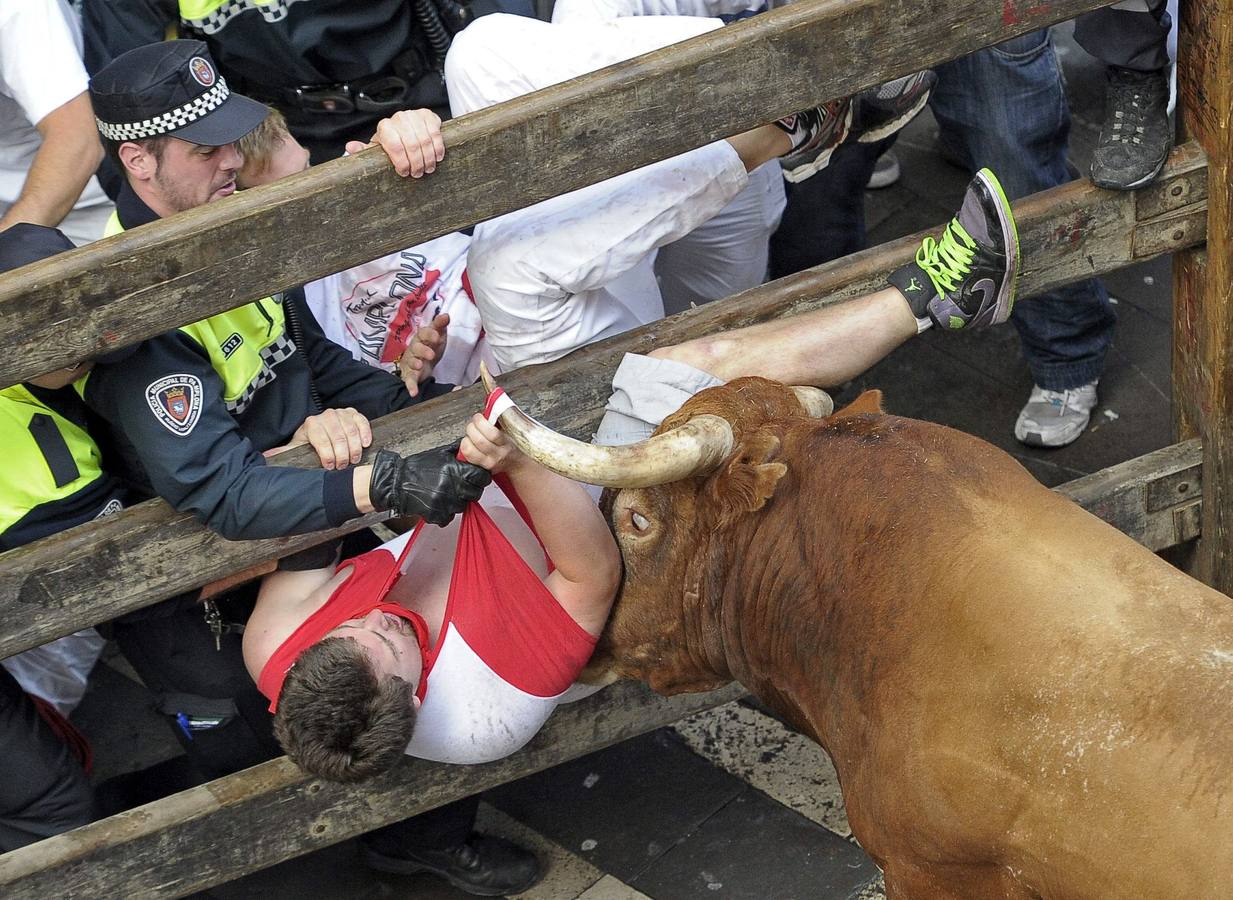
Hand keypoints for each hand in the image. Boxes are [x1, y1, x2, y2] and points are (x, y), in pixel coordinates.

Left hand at [288, 408, 372, 469]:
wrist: (321, 432)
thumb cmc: (309, 443)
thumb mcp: (295, 448)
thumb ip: (283, 453)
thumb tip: (267, 456)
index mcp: (311, 424)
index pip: (321, 439)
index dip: (327, 455)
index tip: (330, 466)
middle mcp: (326, 416)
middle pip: (338, 436)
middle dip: (342, 454)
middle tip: (344, 466)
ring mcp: (341, 413)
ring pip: (351, 430)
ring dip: (354, 447)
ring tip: (354, 459)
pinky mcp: (353, 414)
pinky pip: (361, 421)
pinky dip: (365, 432)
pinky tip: (365, 444)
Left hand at [345, 108, 444, 177]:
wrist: (403, 132)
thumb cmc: (390, 145)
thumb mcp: (375, 151)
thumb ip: (363, 151)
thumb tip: (351, 147)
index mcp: (385, 127)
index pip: (394, 145)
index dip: (401, 162)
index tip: (404, 172)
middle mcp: (398, 118)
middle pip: (411, 144)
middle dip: (416, 163)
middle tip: (417, 174)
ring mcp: (414, 115)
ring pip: (425, 140)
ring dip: (428, 158)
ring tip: (427, 168)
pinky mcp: (428, 115)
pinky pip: (435, 132)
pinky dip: (437, 147)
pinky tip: (437, 157)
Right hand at [368, 445, 490, 524]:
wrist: (396, 482)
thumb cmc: (417, 467)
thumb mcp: (440, 453)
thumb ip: (458, 451)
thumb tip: (472, 445)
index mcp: (454, 470)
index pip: (481, 477)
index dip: (481, 477)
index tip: (478, 477)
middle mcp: (451, 486)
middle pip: (476, 493)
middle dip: (471, 489)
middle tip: (462, 485)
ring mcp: (444, 502)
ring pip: (464, 506)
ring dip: (459, 501)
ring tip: (448, 493)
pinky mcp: (436, 514)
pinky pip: (450, 517)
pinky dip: (446, 512)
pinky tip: (440, 502)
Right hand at [399, 312, 449, 396]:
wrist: (420, 362)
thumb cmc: (430, 346)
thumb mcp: (437, 335)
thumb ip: (440, 325)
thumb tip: (446, 315)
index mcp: (421, 338)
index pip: (423, 333)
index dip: (430, 334)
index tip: (437, 336)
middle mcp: (414, 349)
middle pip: (416, 348)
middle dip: (423, 350)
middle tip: (431, 354)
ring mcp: (411, 362)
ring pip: (411, 362)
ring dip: (415, 364)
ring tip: (419, 366)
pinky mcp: (410, 375)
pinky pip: (409, 380)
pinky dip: (410, 386)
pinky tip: (413, 393)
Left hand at [460, 413, 524, 474]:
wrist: (518, 463)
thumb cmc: (514, 444)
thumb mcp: (512, 430)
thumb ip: (501, 418)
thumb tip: (489, 405)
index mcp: (507, 443)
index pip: (492, 433)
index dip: (481, 422)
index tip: (479, 417)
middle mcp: (497, 455)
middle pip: (479, 440)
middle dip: (472, 427)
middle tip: (473, 423)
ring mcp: (488, 462)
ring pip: (469, 450)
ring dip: (466, 438)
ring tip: (471, 434)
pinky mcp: (481, 467)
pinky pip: (467, 456)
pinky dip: (465, 447)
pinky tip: (470, 443)